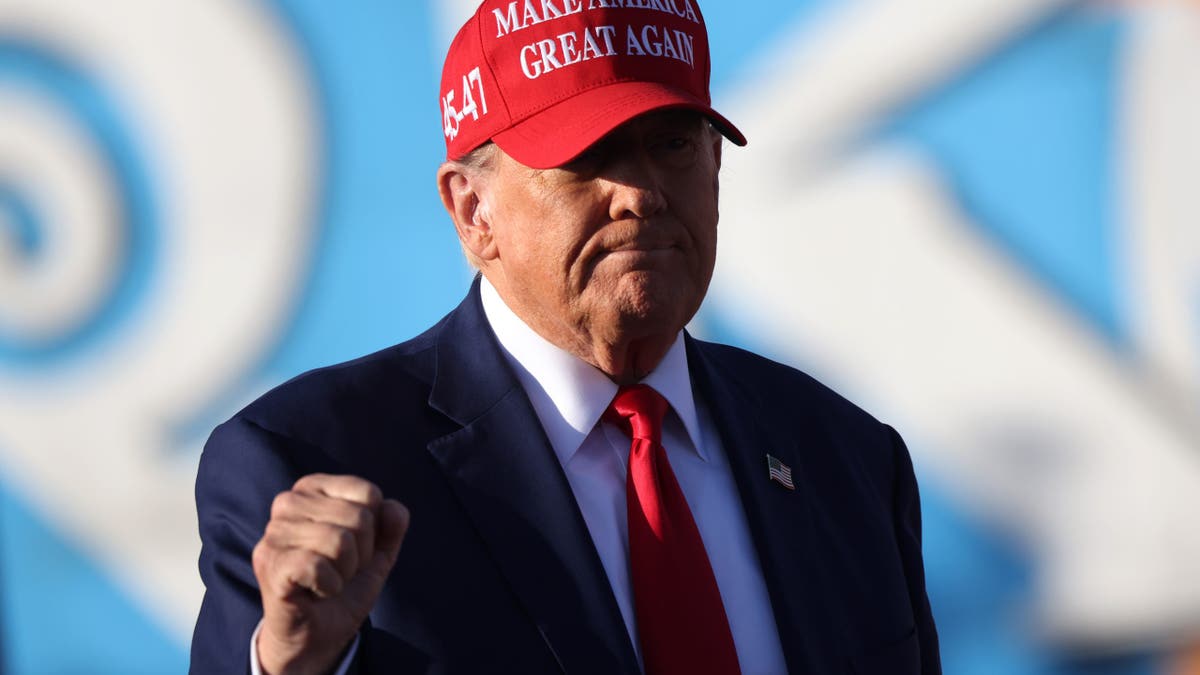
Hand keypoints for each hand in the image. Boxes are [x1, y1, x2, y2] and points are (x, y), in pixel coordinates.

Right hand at [252, 474, 409, 674]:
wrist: (317, 635)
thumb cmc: (342, 585)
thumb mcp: (377, 553)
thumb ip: (391, 525)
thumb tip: (394, 508)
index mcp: (313, 488)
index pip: (369, 493)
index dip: (374, 530)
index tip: (354, 550)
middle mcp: (288, 502)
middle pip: (358, 518)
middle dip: (361, 554)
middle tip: (340, 572)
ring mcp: (274, 532)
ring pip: (341, 542)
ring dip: (345, 573)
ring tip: (328, 582)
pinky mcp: (270, 563)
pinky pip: (319, 565)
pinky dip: (330, 586)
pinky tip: (316, 592)